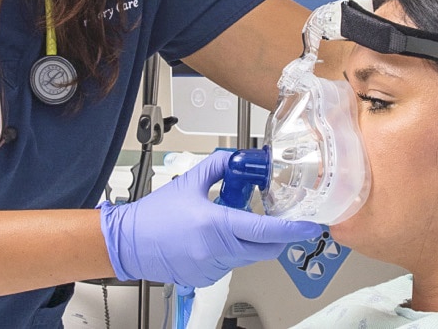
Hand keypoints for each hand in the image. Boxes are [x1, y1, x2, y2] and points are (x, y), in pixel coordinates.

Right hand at [100, 150, 320, 286]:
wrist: (129, 243)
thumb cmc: (153, 216)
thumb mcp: (188, 182)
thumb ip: (217, 168)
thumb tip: (237, 159)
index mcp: (215, 225)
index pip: (265, 230)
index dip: (292, 229)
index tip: (309, 226)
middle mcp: (216, 251)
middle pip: (265, 249)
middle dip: (278, 237)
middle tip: (283, 223)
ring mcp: (212, 268)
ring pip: (249, 257)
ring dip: (252, 242)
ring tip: (234, 223)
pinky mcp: (207, 278)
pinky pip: (232, 265)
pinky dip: (233, 252)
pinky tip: (216, 239)